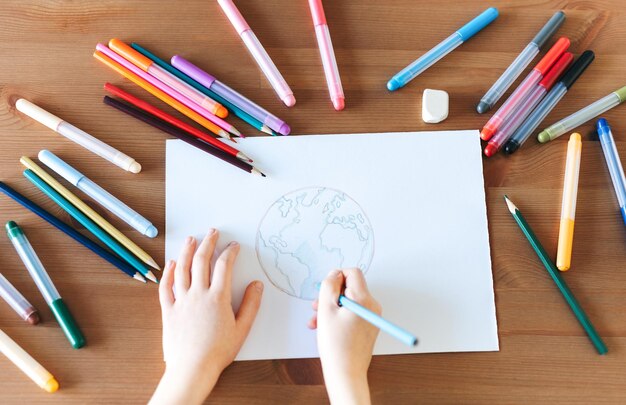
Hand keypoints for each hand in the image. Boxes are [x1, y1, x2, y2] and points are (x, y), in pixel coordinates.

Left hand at [150, 229, 263, 404]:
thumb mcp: (242, 329)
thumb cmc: (218, 351)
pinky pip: (166, 287)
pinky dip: (168, 273)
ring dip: (186, 251)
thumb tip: (256, 285)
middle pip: (201, 261)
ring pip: (182, 269)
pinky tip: (171, 264)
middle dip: (208, 243)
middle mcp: (198, 294)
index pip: (224, 266)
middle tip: (212, 232)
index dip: (230, 252)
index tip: (233, 246)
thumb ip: (251, 304)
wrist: (192, 368)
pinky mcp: (168, 310)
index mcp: (217, 298)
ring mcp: (181, 301)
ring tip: (190, 239)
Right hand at [309, 268, 380, 404]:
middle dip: (330, 295)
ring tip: (317, 322)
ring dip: (331, 308)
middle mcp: (372, 306)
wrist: (346, 373)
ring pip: (348, 302)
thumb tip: (334, 273)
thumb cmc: (336, 344)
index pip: (353, 272)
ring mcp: (372, 317)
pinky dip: (338, 317)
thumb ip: (329, 285)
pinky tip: (325, 328)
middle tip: (316, 307)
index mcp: (364, 299)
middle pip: (350, 288)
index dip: (336, 277)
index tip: (325, 290)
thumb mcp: (326, 309)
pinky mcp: (368, 326)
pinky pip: (352, 313)